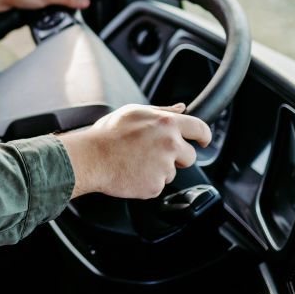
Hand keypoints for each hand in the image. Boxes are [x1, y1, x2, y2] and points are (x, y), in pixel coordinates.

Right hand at [60, 103, 211, 199]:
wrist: (90, 158)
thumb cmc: (108, 134)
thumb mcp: (134, 112)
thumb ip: (162, 110)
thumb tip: (182, 108)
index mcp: (167, 123)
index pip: (200, 128)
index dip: (204, 136)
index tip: (203, 141)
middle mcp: (170, 144)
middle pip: (190, 156)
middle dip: (177, 157)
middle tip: (152, 154)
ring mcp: (164, 166)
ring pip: (171, 172)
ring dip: (158, 169)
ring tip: (135, 162)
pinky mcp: (155, 185)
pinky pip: (157, 185)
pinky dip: (146, 182)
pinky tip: (131, 173)